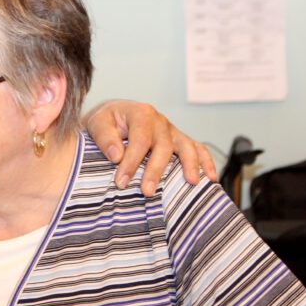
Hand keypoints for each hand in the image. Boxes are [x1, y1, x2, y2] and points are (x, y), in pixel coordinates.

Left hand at [85, 100, 216, 196]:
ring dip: (189, 165)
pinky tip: (209, 178)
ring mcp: (172, 131)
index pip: (139, 139)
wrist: (113, 116)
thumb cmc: (106, 122)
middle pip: (163, 146)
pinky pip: (197, 149)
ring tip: (190, 183)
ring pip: (186, 146)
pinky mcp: (179, 140)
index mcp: (141, 113)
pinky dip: (206, 162)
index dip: (131, 162)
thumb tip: (116, 155)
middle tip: (147, 192)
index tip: (121, 182)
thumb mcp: (97, 123)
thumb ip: (104, 137)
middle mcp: (160, 121)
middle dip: (155, 170)